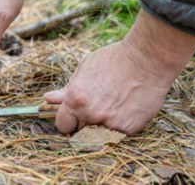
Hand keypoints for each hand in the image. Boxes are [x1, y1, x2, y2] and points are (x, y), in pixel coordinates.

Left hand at [44, 10, 194, 134]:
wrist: (147, 59)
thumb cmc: (113, 60)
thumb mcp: (84, 69)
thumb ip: (66, 89)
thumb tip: (47, 99)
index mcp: (76, 100)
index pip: (62, 125)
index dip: (67, 121)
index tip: (73, 116)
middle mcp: (91, 114)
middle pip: (79, 131)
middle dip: (84, 122)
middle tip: (97, 106)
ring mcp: (110, 123)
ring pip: (97, 135)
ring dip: (100, 126)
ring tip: (112, 106)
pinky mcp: (128, 128)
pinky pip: (117, 134)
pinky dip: (119, 125)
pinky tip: (125, 108)